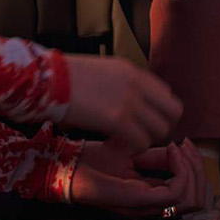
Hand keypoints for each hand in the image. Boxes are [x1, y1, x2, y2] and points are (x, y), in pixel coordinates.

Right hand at [62, 54, 182, 150]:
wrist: (47, 79)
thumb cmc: (64, 77)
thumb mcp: (103, 71)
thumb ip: (122, 84)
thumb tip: (129, 100)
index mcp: (133, 71)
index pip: (167, 94)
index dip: (158, 113)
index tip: (143, 122)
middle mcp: (138, 84)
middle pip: (172, 113)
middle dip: (157, 129)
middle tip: (137, 135)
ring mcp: (130, 101)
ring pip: (159, 131)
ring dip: (142, 140)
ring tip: (121, 141)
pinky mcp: (118, 119)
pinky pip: (140, 142)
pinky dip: (129, 149)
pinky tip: (111, 145)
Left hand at [71, 140, 206, 215]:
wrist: (68, 166)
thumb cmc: (93, 160)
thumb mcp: (130, 151)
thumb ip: (154, 155)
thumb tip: (176, 148)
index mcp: (150, 195)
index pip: (188, 192)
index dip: (194, 166)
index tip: (185, 143)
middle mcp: (152, 205)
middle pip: (196, 199)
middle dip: (198, 168)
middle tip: (187, 146)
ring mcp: (146, 205)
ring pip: (191, 199)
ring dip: (193, 170)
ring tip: (180, 150)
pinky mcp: (139, 199)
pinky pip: (175, 194)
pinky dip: (181, 171)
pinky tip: (171, 153)